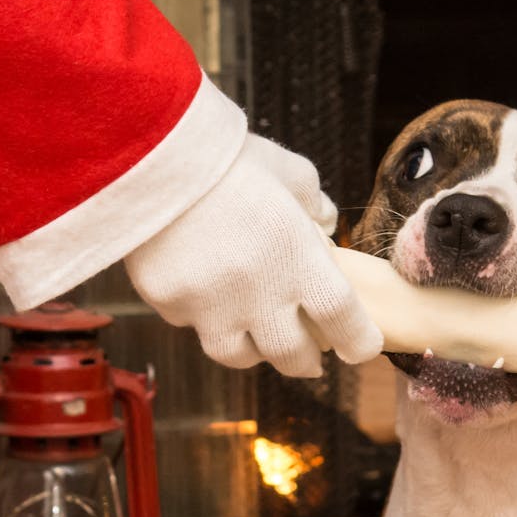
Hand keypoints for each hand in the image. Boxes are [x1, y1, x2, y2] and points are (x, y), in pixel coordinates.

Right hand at [124, 133, 383, 376]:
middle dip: (306, 361)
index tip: (362, 346)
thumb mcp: (290, 171)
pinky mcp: (169, 304)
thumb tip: (324, 221)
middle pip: (293, 356)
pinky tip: (202, 293)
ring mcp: (210, 306)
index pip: (342, 320)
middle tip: (310, 359)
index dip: (358, 340)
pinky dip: (203, 315)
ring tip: (257, 340)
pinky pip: (191, 323)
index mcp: (299, 261)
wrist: (154, 155)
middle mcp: (259, 295)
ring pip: (239, 355)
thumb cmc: (230, 158)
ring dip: (255, 351)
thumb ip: (313, 202)